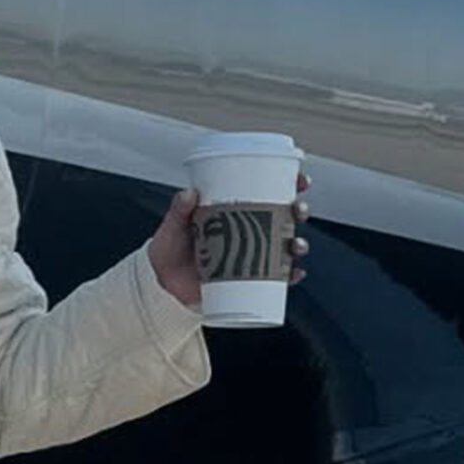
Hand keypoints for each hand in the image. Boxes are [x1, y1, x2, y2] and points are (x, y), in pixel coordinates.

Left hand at [148, 172, 312, 307]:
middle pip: (284, 217)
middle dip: (299, 211)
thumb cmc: (169, 249)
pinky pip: (277, 278)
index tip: (300, 180)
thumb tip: (189, 193)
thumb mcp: (172, 227)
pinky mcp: (249, 279)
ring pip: (285, 247)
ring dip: (299, 244)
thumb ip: (179, 211)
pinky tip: (295, 273)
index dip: (290, 185)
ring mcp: (251, 255)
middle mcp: (249, 232)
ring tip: (295, 245)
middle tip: (298, 209)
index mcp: (235, 212)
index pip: (268, 193)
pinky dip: (290, 276)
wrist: (162, 283)